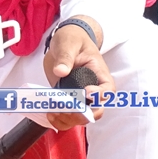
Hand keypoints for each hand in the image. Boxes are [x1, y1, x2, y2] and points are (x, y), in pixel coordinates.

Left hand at [42, 15, 112, 129]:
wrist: (64, 42)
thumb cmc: (72, 39)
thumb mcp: (69, 43)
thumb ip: (65, 56)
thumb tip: (60, 71)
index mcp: (99, 74)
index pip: (107, 91)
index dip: (99, 96)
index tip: (85, 92)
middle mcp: (93, 89)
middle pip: (95, 110)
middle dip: (81, 114)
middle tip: (66, 108)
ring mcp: (79, 96)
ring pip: (81, 117)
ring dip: (68, 119)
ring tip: (54, 112)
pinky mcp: (67, 98)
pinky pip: (67, 116)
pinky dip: (60, 119)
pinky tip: (50, 114)